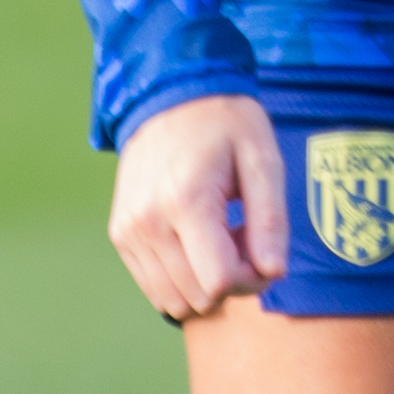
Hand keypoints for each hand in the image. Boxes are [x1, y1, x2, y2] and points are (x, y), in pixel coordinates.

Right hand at [106, 92, 286, 320]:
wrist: (168, 95)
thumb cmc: (225, 123)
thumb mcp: (262, 159)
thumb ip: (271, 219)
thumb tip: (273, 272)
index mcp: (185, 201)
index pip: (220, 281)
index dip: (252, 280)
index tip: (263, 251)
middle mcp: (148, 221)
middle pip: (198, 295)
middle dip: (231, 281)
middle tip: (244, 238)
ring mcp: (129, 230)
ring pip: (173, 299)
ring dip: (205, 282)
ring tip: (220, 238)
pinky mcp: (121, 234)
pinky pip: (154, 286)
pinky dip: (181, 277)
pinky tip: (196, 240)